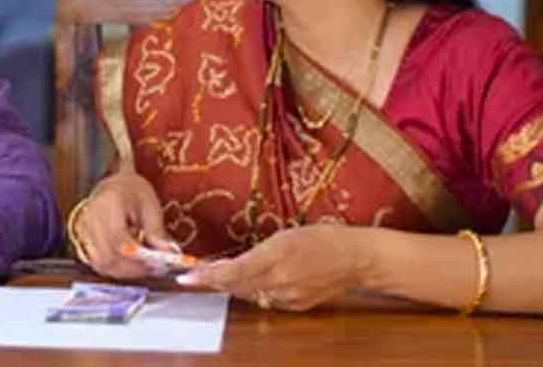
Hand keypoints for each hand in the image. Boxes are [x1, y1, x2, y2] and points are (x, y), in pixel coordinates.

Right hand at [72, 171, 178, 278]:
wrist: (115, 185)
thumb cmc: (133, 192)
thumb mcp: (150, 206)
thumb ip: (157, 232)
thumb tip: (169, 254)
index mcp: (108, 203)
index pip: (118, 238)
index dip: (137, 256)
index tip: (156, 263)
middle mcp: (90, 218)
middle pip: (108, 256)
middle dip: (133, 269)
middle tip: (154, 269)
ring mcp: (84, 231)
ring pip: (102, 264)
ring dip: (125, 272)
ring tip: (144, 268)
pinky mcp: (84, 241)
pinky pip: (98, 264)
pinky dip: (116, 270)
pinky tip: (131, 266)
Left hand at [176, 224, 374, 310]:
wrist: (355, 259)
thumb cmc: (321, 238)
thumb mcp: (285, 236)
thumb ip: (258, 253)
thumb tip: (233, 266)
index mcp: (276, 257)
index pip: (232, 272)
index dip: (207, 276)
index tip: (186, 277)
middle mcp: (280, 282)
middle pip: (236, 286)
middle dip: (215, 280)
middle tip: (196, 273)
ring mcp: (288, 297)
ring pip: (250, 294)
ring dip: (234, 285)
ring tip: (221, 274)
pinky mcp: (296, 306)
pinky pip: (266, 300)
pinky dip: (255, 291)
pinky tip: (255, 280)